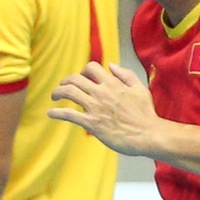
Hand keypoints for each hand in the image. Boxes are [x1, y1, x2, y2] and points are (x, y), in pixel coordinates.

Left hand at [49, 62, 166, 156]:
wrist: (148, 134)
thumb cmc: (146, 114)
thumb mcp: (140, 88)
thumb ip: (125, 75)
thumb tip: (111, 65)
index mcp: (113, 83)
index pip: (91, 68)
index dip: (84, 72)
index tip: (82, 79)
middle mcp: (102, 92)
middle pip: (75, 79)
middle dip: (65, 81)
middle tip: (62, 87)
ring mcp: (95, 107)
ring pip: (69, 92)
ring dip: (58, 93)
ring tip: (54, 96)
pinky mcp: (92, 123)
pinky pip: (69, 114)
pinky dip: (56, 112)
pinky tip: (50, 113)